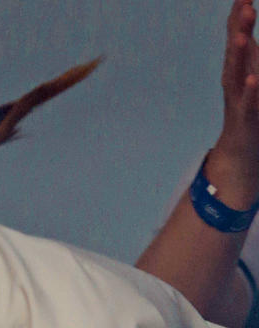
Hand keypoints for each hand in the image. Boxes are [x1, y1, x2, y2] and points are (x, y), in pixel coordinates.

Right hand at [212, 0, 258, 203]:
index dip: (238, 14)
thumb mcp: (250, 73)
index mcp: (239, 65)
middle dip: (239, 27)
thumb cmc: (250, 109)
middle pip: (236, 48)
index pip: (236, 33)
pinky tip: (252, 80)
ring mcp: (238, 98)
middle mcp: (234, 78)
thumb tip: (243, 21)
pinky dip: (249, 91)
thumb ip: (246, 52)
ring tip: (242, 37)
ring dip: (238, 55)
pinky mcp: (246, 118)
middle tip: (245, 5)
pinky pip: (248, 103)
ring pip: (237, 73)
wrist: (241, 152)